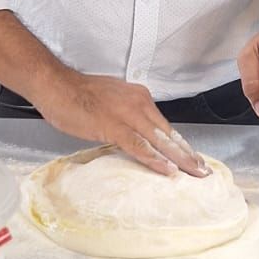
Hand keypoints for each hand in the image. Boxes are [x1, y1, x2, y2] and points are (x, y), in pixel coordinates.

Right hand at [32, 66, 209, 178]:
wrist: (55, 84)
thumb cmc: (77, 94)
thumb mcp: (112, 100)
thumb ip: (127, 115)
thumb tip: (136, 132)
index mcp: (139, 97)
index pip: (165, 126)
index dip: (181, 144)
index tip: (193, 157)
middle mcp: (139, 103)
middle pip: (169, 134)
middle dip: (188, 154)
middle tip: (203, 171)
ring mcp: (127, 114)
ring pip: (159, 141)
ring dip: (178, 159)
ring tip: (193, 173)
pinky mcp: (113, 126)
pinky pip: (139, 146)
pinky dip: (154, 159)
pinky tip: (166, 170)